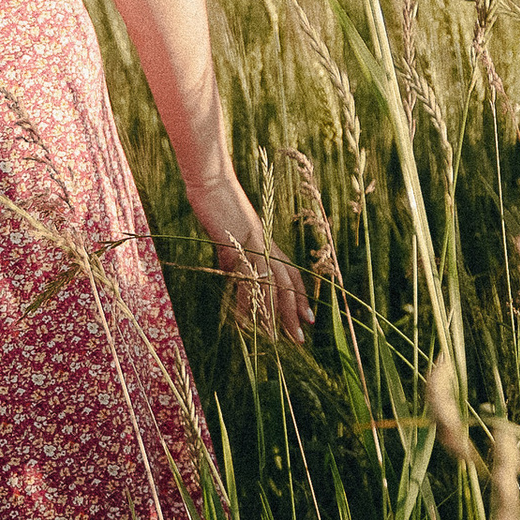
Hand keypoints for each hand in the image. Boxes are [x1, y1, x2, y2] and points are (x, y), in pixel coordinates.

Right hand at [186, 171, 312, 342]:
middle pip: (286, 286)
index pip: (290, 274)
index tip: (308, 317)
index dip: (300, 297)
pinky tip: (246, 319)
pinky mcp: (239, 247)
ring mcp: (255, 247)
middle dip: (293, 313)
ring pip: (272, 287)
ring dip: (274, 315)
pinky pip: (248, 280)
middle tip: (300, 337)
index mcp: (268, 242)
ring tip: (275, 337)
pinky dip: (248, 302)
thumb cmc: (217, 203)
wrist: (211, 182)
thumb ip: (232, 253)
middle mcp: (267, 246)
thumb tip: (231, 271)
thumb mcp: (227, 234)